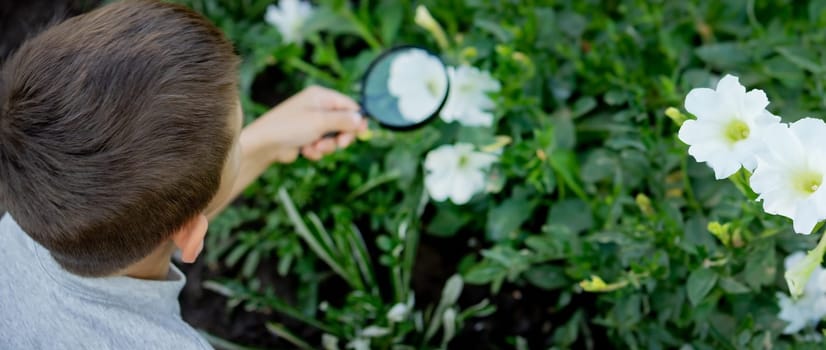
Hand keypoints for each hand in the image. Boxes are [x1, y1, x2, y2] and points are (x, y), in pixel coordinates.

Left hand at [245, 85, 367, 162]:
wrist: (264, 144)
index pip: (348, 105)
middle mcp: (317, 107)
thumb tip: (361, 119)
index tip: (363, 133)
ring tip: (314, 148)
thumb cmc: (289, 127)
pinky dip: (316, 151)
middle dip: (341, 136)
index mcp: (320, 96)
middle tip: (340, 145)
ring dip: (327, 146)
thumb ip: (343, 120)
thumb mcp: (320, 122)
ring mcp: (311, 123)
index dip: (357, 119)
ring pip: (332, 138)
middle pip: (343, 123)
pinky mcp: (306, 137)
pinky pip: (321, 146)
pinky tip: (305, 151)